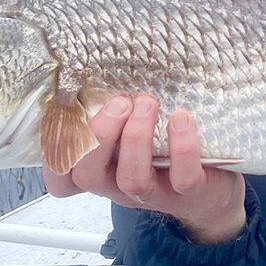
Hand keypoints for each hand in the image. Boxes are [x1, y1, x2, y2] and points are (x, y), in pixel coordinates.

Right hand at [43, 94, 246, 243]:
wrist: (212, 193)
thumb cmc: (164, 154)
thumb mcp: (132, 135)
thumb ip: (116, 115)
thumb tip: (105, 70)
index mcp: (102, 170)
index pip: (62, 177)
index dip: (54, 154)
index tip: (68, 115)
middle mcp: (120, 186)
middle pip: (89, 175)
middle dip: (100, 133)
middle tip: (120, 102)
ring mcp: (155, 194)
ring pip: (132, 179)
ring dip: (136, 137)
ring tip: (148, 104)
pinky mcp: (191, 194)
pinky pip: (183, 178)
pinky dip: (182, 147)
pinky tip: (181, 119)